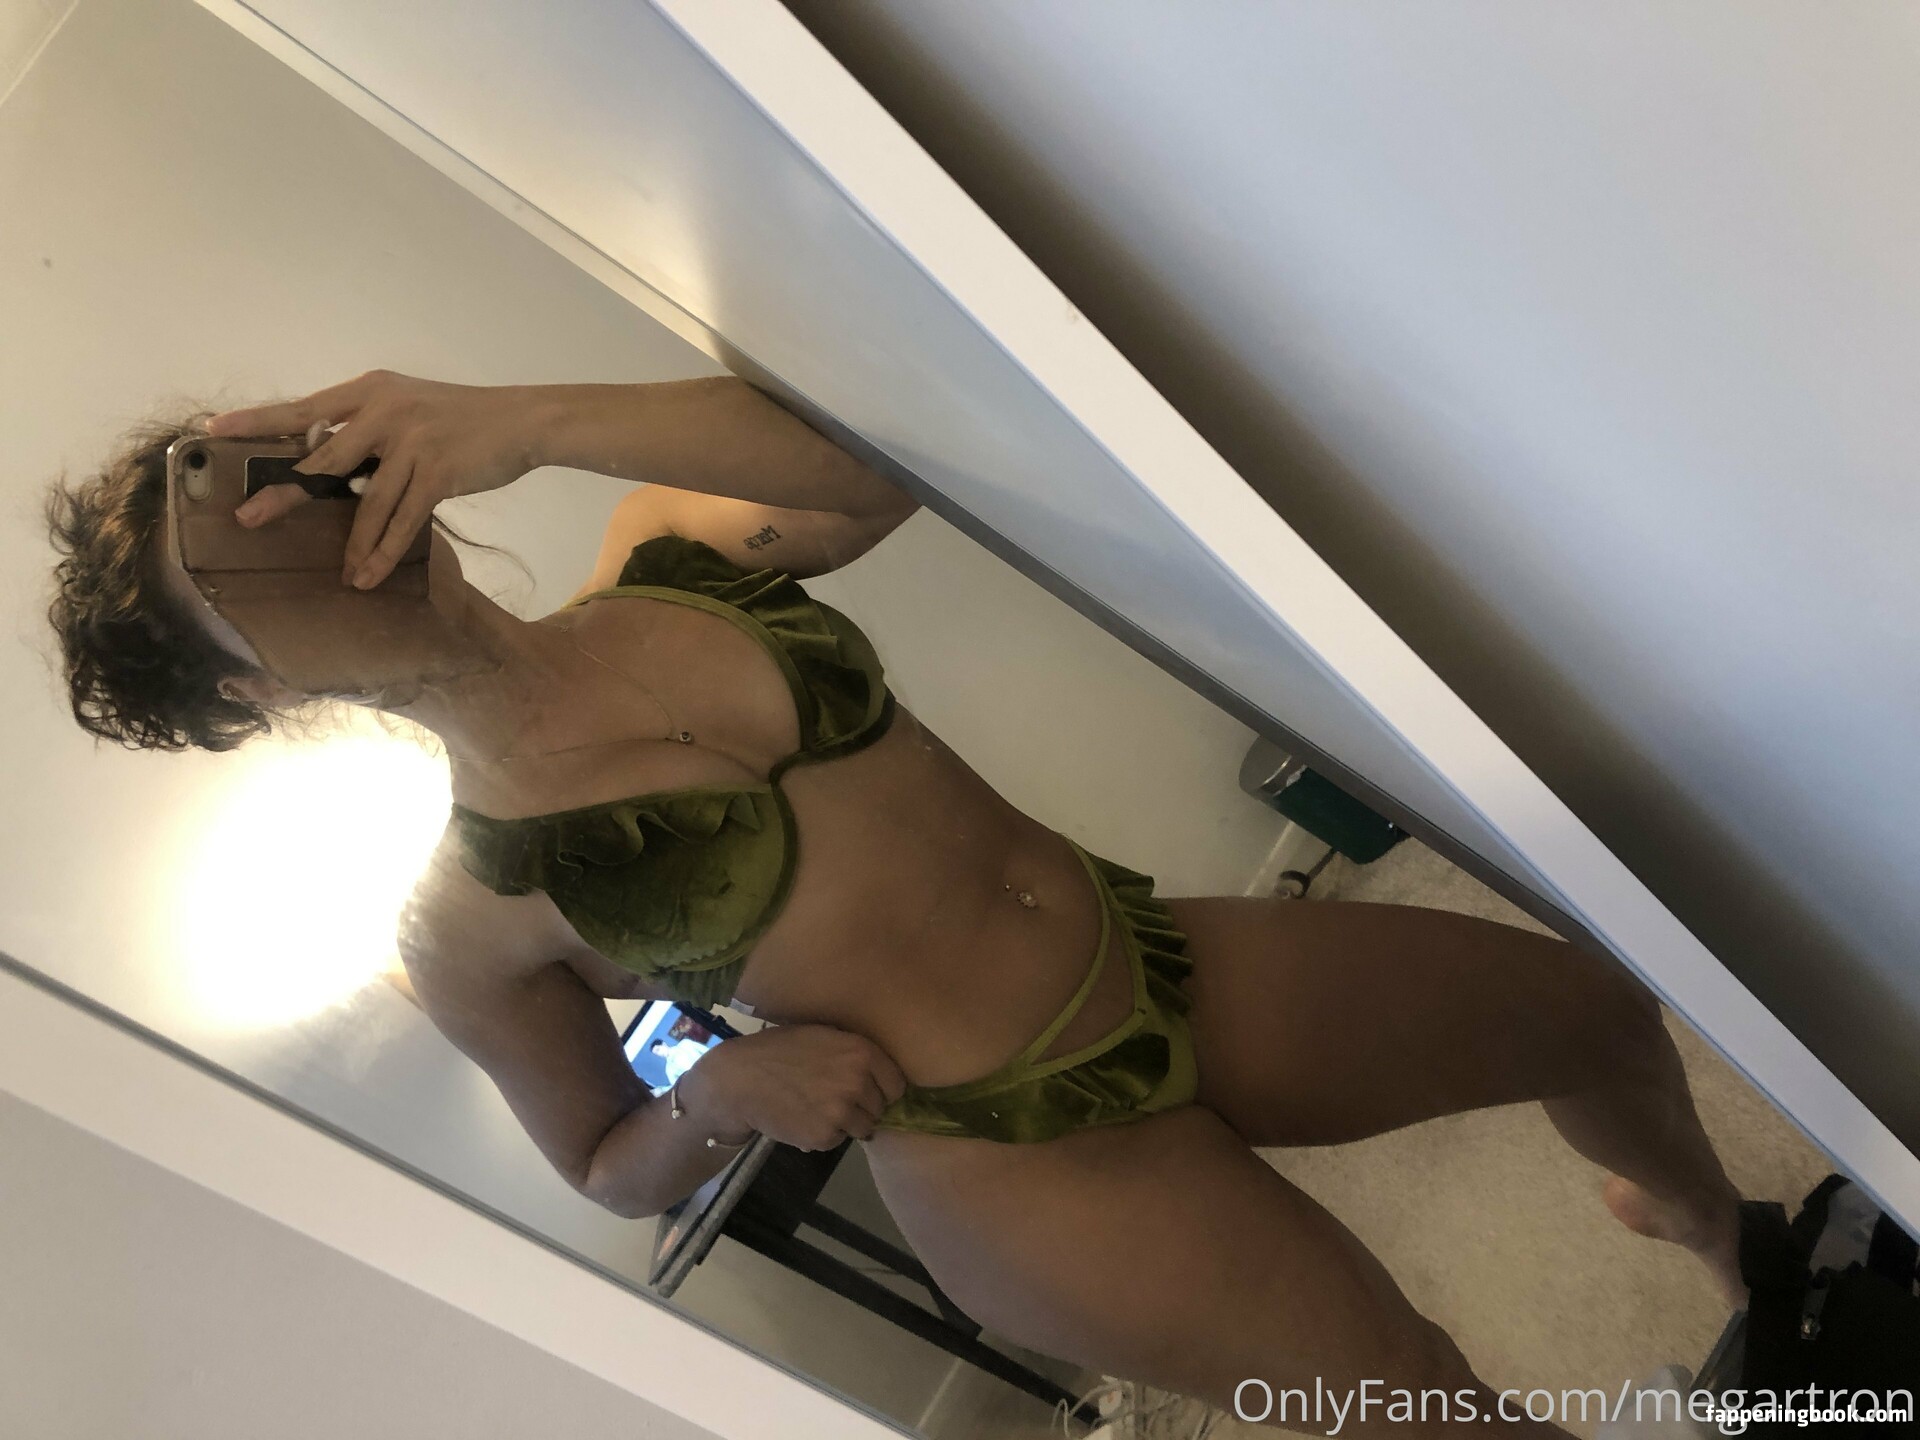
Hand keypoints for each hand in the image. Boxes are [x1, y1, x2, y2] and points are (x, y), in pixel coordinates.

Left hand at [207, 370, 542, 588]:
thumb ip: (372, 426)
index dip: (261, 420)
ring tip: (342, 573)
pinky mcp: (437, 471)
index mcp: (370, 390)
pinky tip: (372, 573)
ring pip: (366, 503)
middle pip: (323, 461)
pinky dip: (386, 550)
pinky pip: (403, 519)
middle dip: (284, 493)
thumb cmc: (465, 418)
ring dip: (353, 545)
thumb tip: (331, 457)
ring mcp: (410, 442)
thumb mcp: (411, 406)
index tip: (217, 428)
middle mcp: (384, 412)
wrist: (522, 420)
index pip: (305, 408)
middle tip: (247, 519)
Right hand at [683, 1024, 907, 1151]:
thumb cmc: (779, 1051)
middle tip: (834, 1099)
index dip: (883, 1089)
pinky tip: (804, 1119)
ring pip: (864, 1128)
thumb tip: (881, 1071)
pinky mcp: (825, 1136)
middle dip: (863, 1107)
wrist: (739, 1080)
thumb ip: (854, 1051)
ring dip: (847, 1123)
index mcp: (862, 1052)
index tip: (868, 1090)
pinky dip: (825, 1135)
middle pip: (881, 1108)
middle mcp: (858, 1081)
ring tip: (819, 1108)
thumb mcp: (822, 1035)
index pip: (897, 1084)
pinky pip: (838, 1140)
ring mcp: (842, 1111)